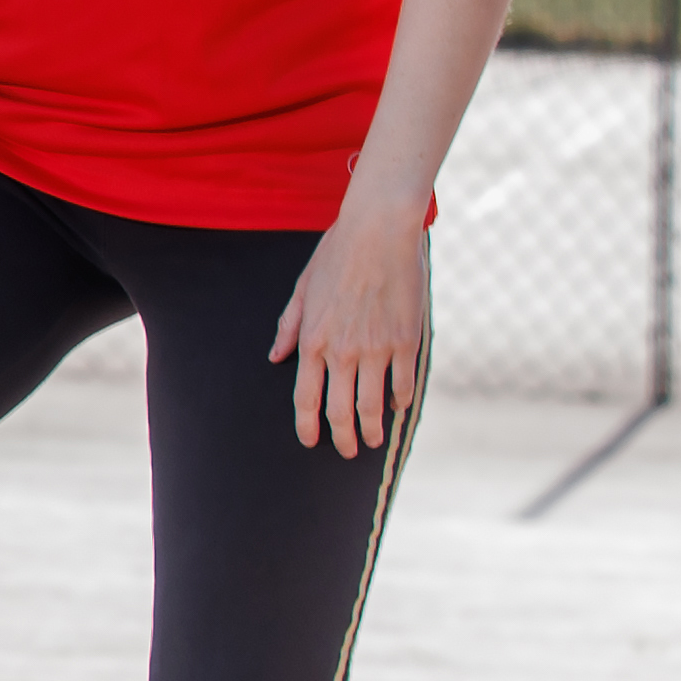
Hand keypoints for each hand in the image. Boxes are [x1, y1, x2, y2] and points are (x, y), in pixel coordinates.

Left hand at [270, 208, 428, 457]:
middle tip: (347, 450)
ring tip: (373, 440)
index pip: (306, 399)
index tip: (311, 441)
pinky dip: (400, 401)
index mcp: (312, 340)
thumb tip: (275, 357)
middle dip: (343, 438)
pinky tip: (397, 407)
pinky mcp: (405, 341)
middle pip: (340, 411)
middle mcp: (342, 351)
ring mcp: (376, 349)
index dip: (307, 426)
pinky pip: (403, 384)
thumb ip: (289, 327)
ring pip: (373, 406)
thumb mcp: (302, 288)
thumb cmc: (337, 255)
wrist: (378, 231)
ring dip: (372, 429)